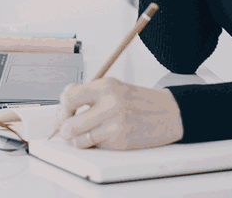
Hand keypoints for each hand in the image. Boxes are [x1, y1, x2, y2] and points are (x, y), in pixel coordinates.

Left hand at [56, 77, 183, 149]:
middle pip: (69, 124)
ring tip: (87, 133)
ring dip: (78, 139)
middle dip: (64, 129)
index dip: (61, 108)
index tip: (63, 113)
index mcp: (105, 86)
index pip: (68, 97)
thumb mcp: (114, 86)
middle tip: (67, 129)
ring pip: (78, 140)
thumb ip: (89, 92)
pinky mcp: (121, 141)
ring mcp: (115, 124)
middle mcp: (109, 104)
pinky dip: (95, 144)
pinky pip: (95, 146)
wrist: (169, 113)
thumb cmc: (138, 101)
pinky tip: (105, 136)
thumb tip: (63, 102)